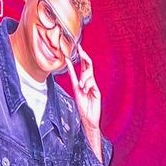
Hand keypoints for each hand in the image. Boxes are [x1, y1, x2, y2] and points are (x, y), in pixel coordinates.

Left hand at [67, 46, 102, 160]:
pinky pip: (91, 82)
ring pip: (88, 74)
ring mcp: (93, 86)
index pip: (82, 66)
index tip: (77, 47)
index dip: (80, 56)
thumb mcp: (75, 89)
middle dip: (84, 57)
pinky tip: (84, 89)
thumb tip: (68, 65)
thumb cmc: (82, 106)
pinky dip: (86, 84)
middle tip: (80, 49)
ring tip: (80, 86)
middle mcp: (88, 82)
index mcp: (82, 81)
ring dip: (83, 78)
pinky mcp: (97, 91)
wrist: (88, 118)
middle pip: (88, 66)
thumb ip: (73, 77)